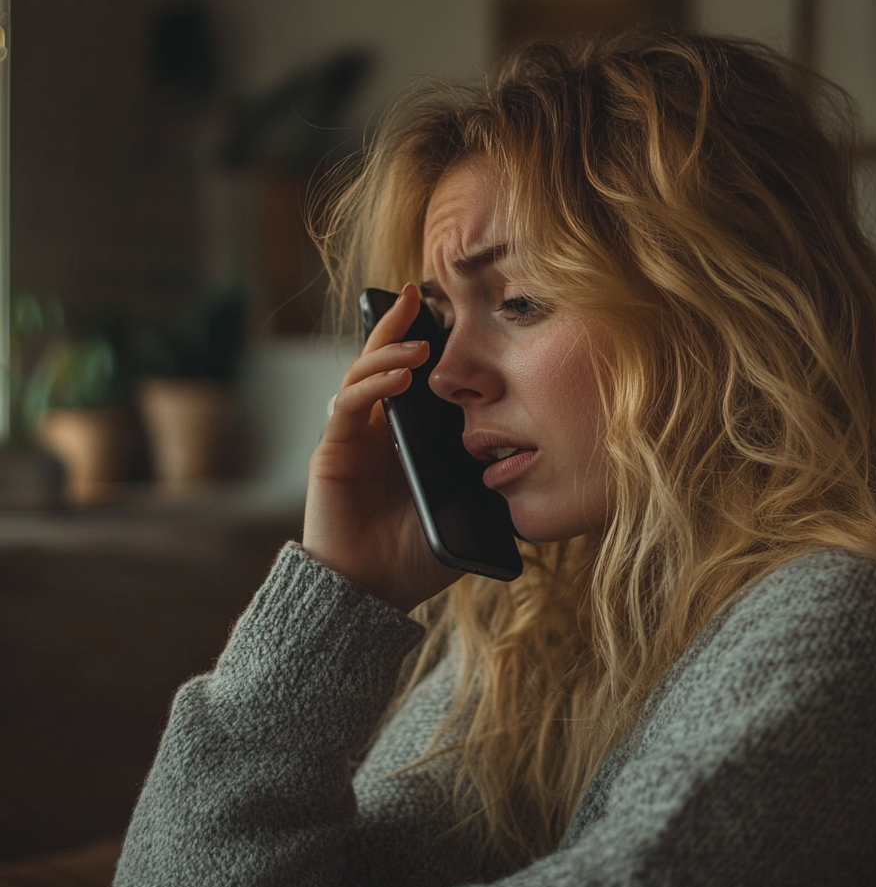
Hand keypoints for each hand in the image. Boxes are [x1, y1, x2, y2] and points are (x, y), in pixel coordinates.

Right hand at [303, 283, 462, 612]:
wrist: (371, 592)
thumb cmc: (417, 556)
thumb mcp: (465, 509)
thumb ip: (486, 481)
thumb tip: (531, 460)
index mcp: (409, 437)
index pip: (414, 378)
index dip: (424, 342)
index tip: (449, 312)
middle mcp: (378, 429)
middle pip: (383, 361)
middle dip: (398, 325)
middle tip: (415, 294)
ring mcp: (354, 435)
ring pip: (364, 373)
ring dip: (389, 350)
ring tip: (420, 343)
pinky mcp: (333, 448)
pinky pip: (350, 404)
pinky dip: (372, 384)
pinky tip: (398, 376)